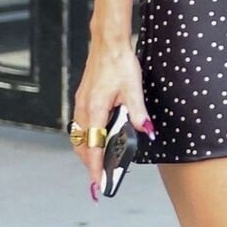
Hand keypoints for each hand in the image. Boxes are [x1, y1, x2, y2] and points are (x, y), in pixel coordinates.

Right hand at [71, 40, 151, 200]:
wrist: (108, 43)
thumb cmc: (120, 62)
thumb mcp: (134, 88)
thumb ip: (139, 113)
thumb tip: (147, 131)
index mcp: (95, 108)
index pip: (93, 146)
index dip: (94, 167)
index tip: (97, 183)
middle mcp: (84, 108)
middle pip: (82, 145)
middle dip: (89, 163)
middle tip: (100, 177)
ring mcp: (81, 102)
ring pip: (79, 135)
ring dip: (86, 150)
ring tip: (97, 163)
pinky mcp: (82, 97)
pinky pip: (80, 124)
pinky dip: (85, 137)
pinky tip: (96, 138)